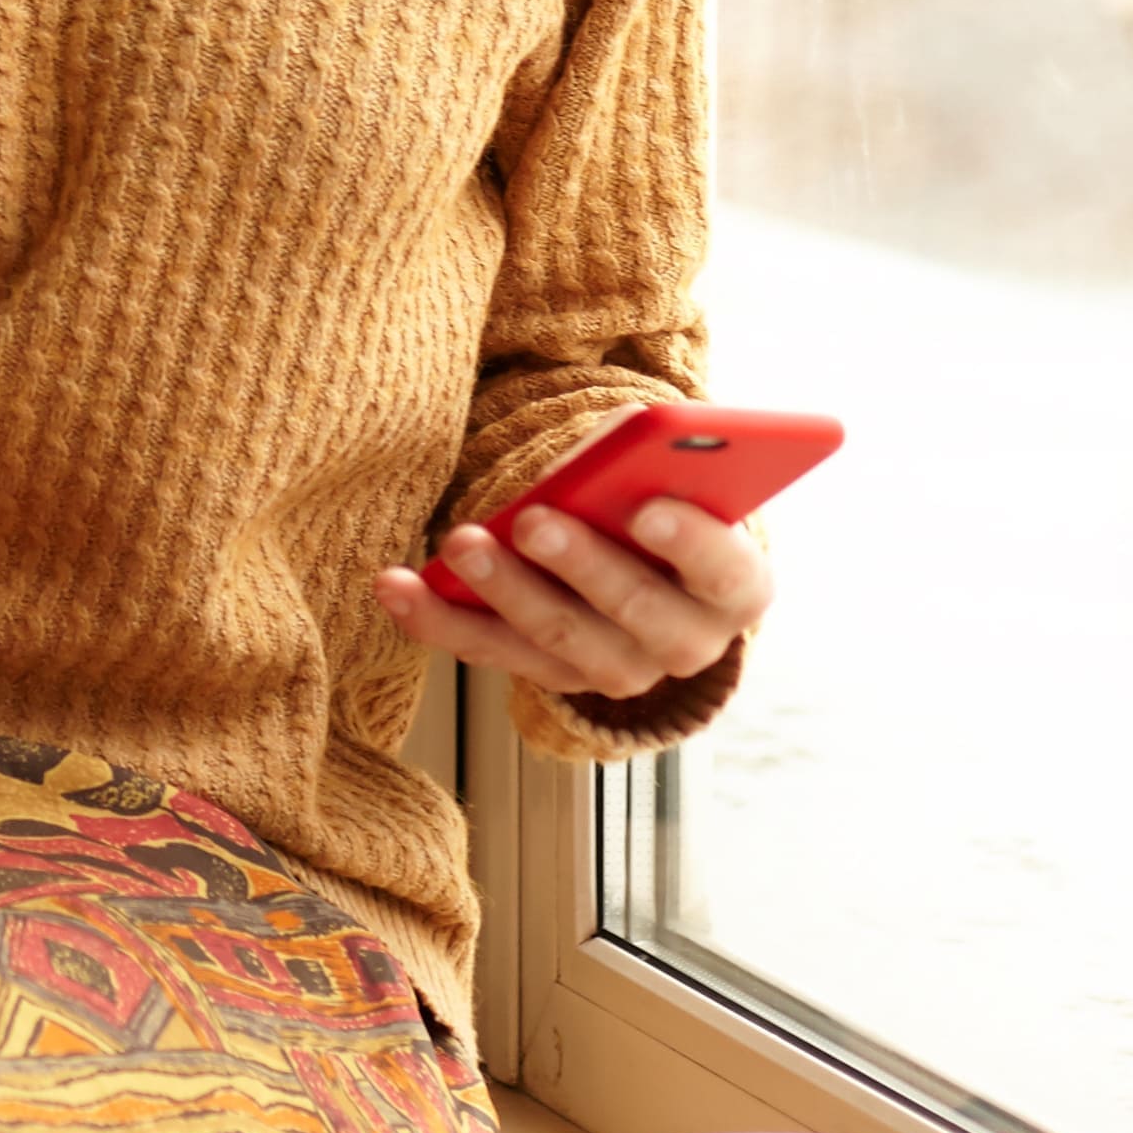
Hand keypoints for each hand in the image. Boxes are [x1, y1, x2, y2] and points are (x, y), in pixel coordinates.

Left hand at [372, 491, 770, 702]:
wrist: (648, 566)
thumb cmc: (662, 498)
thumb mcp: (671, 472)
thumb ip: (647, 462)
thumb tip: (598, 455)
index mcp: (736, 588)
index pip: (726, 573)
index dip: (692, 544)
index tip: (646, 509)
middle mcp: (684, 643)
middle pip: (634, 615)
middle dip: (579, 564)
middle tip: (531, 519)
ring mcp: (616, 669)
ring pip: (558, 641)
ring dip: (504, 591)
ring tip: (459, 542)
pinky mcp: (550, 676)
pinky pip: (491, 653)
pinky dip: (438, 621)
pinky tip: (396, 586)